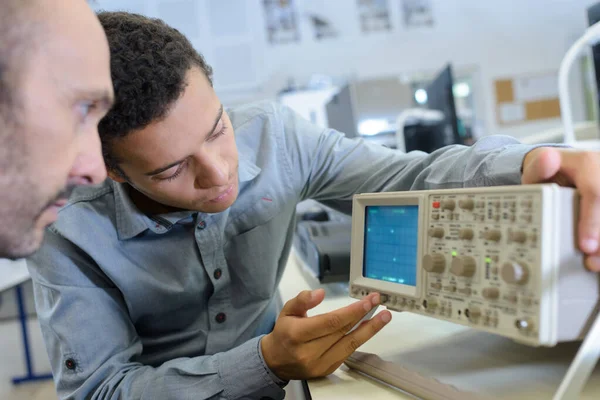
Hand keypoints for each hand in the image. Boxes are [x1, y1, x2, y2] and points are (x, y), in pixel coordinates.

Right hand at [261, 289, 390, 380]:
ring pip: (350, 345)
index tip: (367, 301)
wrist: (276, 361)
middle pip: (343, 332)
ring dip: (370, 330)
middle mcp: (309, 352)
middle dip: (364, 316)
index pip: (331, 322)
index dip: (352, 311)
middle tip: (378, 302)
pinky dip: (359, 340)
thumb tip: (319, 293)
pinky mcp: (327, 370)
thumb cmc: (284, 333)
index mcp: (297, 334)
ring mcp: (320, 364)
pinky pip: (347, 353)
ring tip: (384, 317)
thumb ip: (302, 300)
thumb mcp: (287, 310)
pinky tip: (368, 329)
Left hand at [521, 147, 599, 270]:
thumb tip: (546, 160)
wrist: (560, 167)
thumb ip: (539, 166)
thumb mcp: (539, 165)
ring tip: (593, 264)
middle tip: (591, 262)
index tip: (586, 246)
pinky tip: (595, 259)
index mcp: (591, 165)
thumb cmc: (550, 170)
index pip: (596, 193)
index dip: (593, 222)